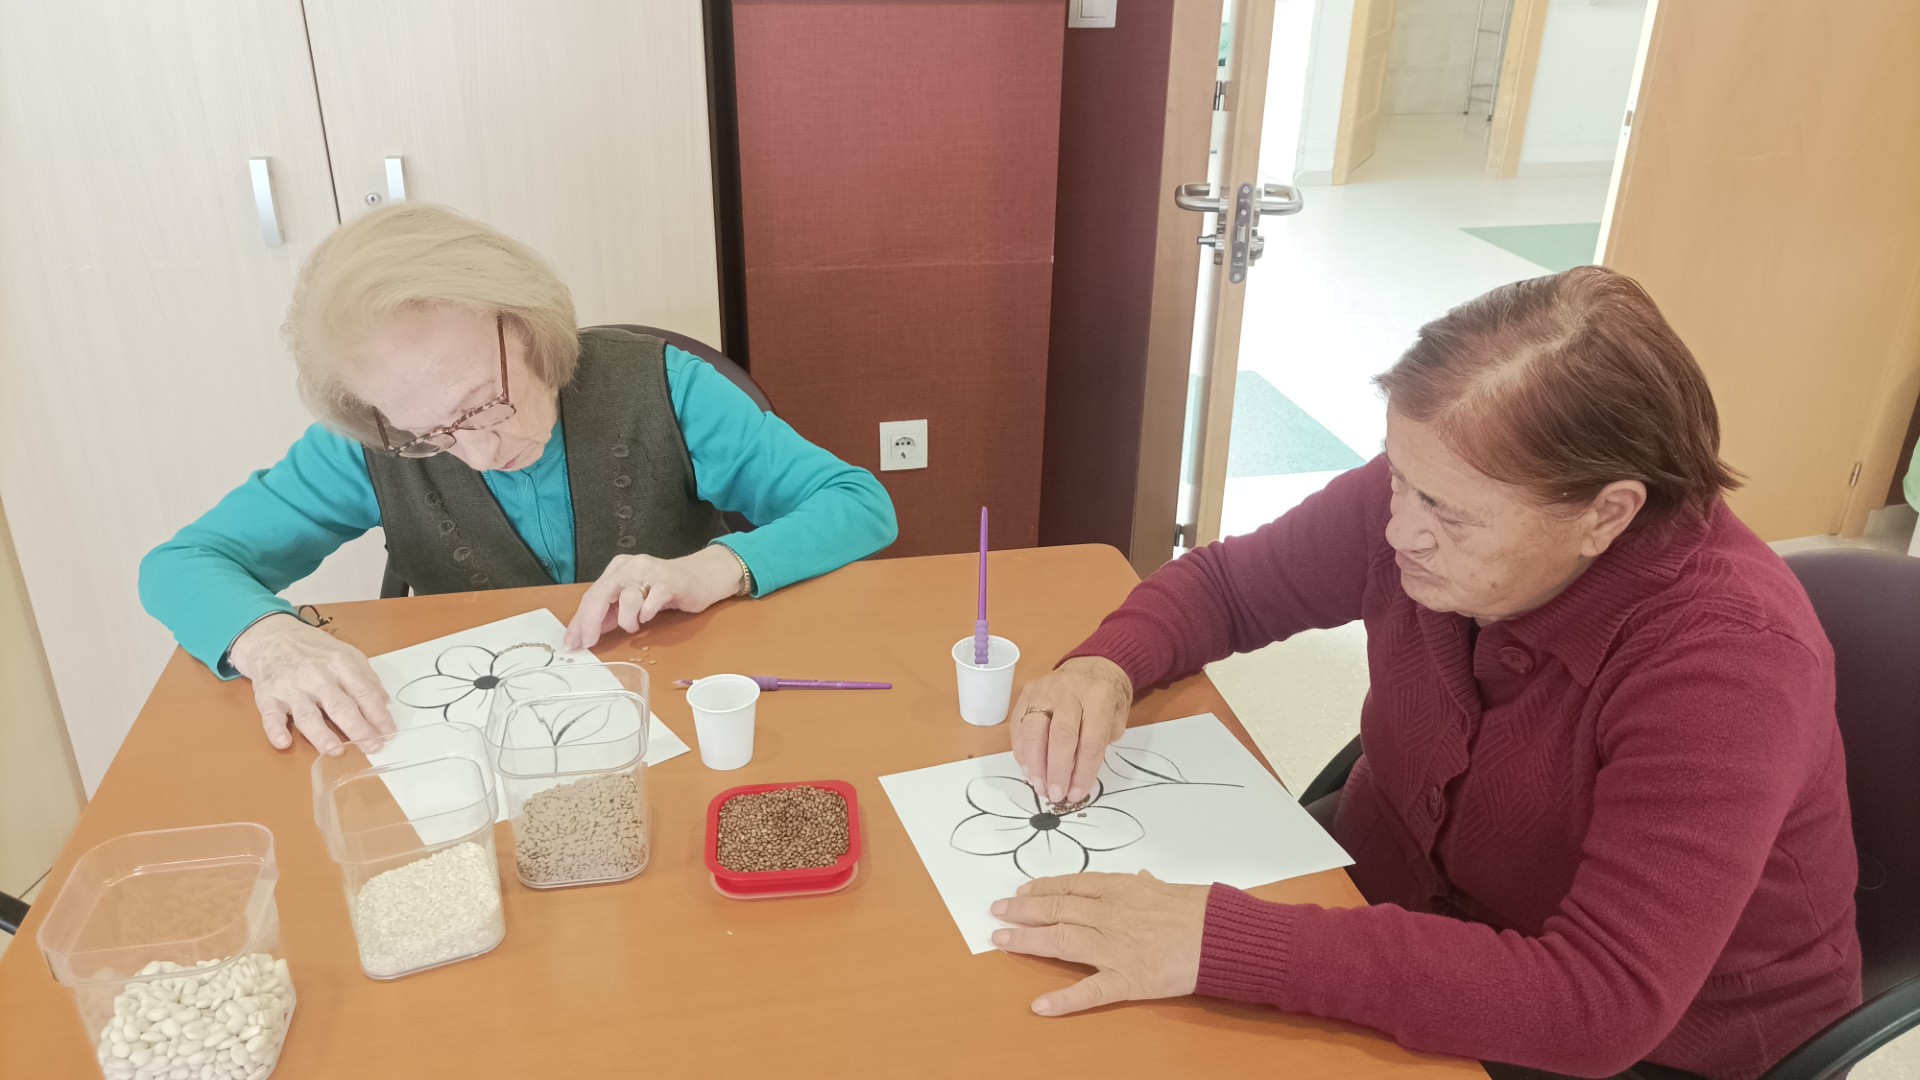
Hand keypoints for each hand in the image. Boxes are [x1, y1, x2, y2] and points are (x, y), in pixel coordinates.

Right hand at [229, 613, 395, 754]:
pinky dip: (276, 730)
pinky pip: (271, 715)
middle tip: (373, 747)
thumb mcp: (346, 653)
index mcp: (340, 664)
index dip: (378, 715)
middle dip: (358, 729)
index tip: (389, 734)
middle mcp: (316, 676)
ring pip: (308, 715)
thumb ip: (366, 678)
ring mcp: (291, 687)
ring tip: (336, 751)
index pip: (364, 692)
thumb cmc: (313, 649)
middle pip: (340, 706)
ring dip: (321, 735)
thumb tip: (384, 702)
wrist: (272, 636)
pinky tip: (284, 742)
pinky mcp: (268, 696)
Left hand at [564, 546, 744, 649]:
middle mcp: (631, 566)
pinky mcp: (669, 582)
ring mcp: (651, 572)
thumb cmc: (664, 590)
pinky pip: (650, 603)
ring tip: (636, 625)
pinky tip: (650, 615)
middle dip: (591, 622)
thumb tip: (586, 633)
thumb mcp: (633, 601)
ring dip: (628, 620)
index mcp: (618, 569)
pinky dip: (647, 615)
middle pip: (602, 593)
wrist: (701, 578)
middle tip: (590, 642)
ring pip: (627, 600)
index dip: (580, 620)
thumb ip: (611, 613)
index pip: (592, 595)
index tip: (573, 642)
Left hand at [991, 871, 1208, 1015]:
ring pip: (1061, 940)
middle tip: (998, 910)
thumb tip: (1140, 878)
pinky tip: (1040, 1005)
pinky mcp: (1127, 980)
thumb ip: (1148, 886)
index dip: (1043, 888)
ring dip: (1027, 940)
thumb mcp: (1171, 887)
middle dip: (1023, 910)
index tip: (1023, 890)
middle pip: (1057, 909)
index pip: (1070, 885)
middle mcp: (1110, 915)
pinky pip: (1089, 991)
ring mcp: (1115, 948)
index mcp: (1121, 889)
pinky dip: (1063, 1000)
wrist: (1223, 936)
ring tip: (1001, 940)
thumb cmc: (1202, 909)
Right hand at [1009, 656, 1134, 805]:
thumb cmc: (1107, 698)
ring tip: (1039, 786)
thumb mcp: (1116, 720)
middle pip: (1060, 736)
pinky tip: (1028, 768)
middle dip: (1056, 771)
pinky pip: (1019, 724)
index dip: (1083, 772)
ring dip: (1035, 763)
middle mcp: (1069, 690)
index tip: (1077, 794)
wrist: (1093, 666)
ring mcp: (1045, 689)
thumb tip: (1075, 780)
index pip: (1090, 741)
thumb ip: (1098, 745)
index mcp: (1098, 697)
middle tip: (1055, 795)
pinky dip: (1022, 750)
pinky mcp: (1028, 692)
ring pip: (1033, 730)